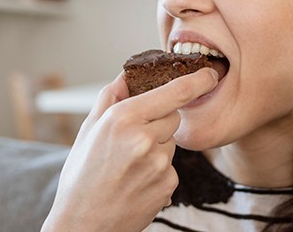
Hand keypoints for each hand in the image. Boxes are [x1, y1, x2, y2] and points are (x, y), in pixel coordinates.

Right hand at [42, 68, 217, 231]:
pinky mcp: (168, 185)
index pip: (174, 92)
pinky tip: (137, 181)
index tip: (210, 74)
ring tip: (130, 166)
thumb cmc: (82, 176)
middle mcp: (144, 139)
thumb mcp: (88, 129)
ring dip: (157, 148)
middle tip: (132, 142)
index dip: (197, 81)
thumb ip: (109, 97)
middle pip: (173, 117)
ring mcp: (159, 164)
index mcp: (123, 118)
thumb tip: (126, 75)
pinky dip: (158, 171)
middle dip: (159, 123)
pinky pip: (171, 166)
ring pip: (171, 143)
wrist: (84, 224)